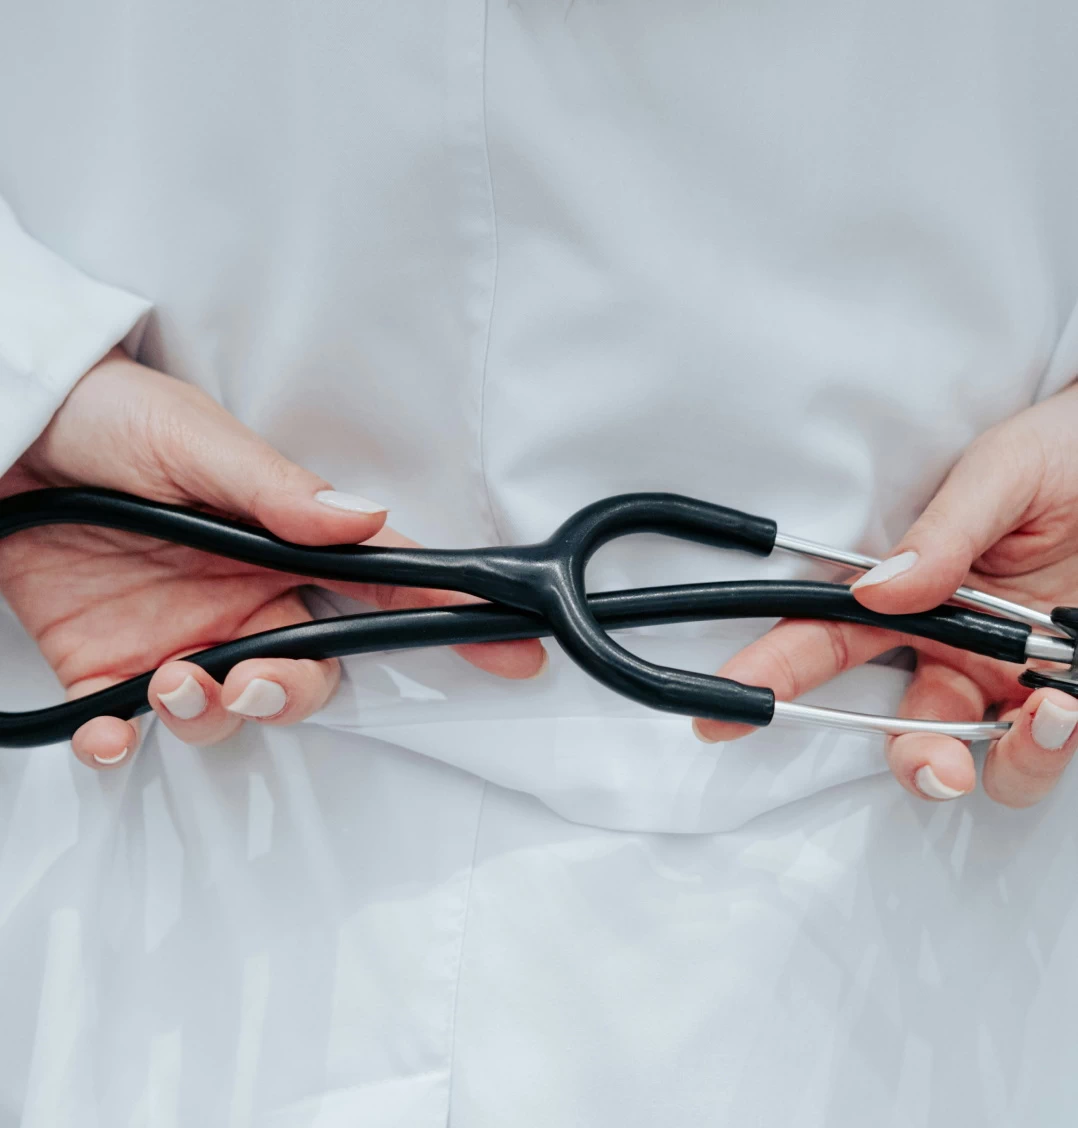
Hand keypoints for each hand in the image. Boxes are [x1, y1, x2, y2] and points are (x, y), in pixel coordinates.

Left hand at [0, 350, 544, 768]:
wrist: (2, 427)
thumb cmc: (102, 415)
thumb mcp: (191, 438)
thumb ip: (274, 490)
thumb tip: (363, 520)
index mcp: (280, 543)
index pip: (384, 586)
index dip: (450, 620)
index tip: (510, 650)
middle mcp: (241, 596)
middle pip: (307, 671)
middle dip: (292, 693)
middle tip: (250, 677)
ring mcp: (178, 634)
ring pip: (228, 708)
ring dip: (209, 716)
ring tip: (169, 681)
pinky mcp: (104, 665)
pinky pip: (126, 729)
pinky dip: (119, 745)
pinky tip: (108, 734)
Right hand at [694, 382, 1077, 808]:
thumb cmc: (1072, 449)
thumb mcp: (1005, 472)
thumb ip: (943, 532)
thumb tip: (879, 587)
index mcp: (920, 594)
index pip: (831, 639)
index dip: (776, 672)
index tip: (732, 705)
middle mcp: (961, 647)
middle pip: (909, 726)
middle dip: (914, 759)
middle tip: (937, 764)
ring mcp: (1018, 676)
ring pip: (985, 757)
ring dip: (1007, 761)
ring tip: (1045, 715)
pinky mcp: (1073, 693)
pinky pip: (1050, 750)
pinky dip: (1053, 746)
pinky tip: (1066, 708)